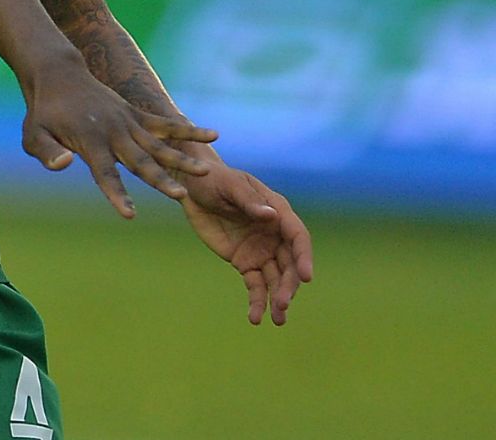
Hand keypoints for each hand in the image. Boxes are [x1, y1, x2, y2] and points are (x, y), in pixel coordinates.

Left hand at [20, 59, 218, 217]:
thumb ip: (48, 153)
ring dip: (181, 158)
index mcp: (90, 143)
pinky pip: (164, 124)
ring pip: (159, 144)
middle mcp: (113, 133)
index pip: (105, 175)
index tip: (129, 215)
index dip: (117, 195)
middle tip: (181, 196)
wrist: (58, 75)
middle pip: (140, 161)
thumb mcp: (33, 134)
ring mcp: (127, 122)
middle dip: (161, 180)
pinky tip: (213, 135)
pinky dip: (187, 129)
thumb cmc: (43, 112)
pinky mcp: (135, 114)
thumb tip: (66, 165)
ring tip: (205, 171)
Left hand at [177, 156, 314, 325]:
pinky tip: (256, 318)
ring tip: (277, 320)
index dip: (304, 257)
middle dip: (289, 285)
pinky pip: (255, 285)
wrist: (192, 187)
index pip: (298, 237)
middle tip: (284, 304)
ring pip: (275, 279)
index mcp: (278, 212)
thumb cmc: (214, 179)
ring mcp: (261, 250)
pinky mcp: (244, 262)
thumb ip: (248, 201)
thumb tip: (270, 216)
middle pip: (290, 264)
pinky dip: (257, 301)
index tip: (306, 277)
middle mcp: (275, 235)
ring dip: (277, 299)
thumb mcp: (229, 185)